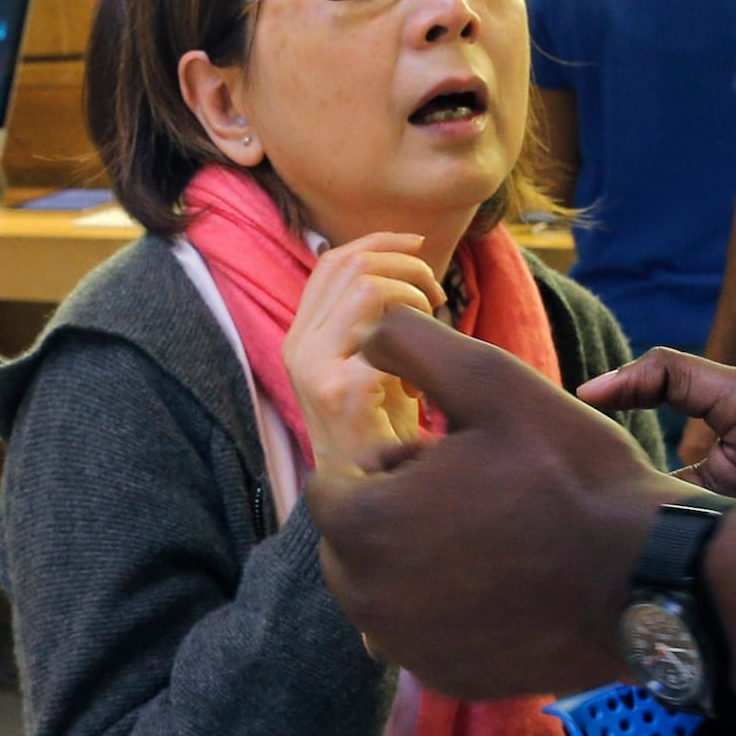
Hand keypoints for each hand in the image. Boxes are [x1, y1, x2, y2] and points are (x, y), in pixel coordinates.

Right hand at [282, 234, 448, 478]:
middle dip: (406, 267)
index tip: (418, 244)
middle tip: (436, 296)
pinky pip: (384, 334)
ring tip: (429, 330)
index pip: (332, 261)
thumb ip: (371, 316)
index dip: (378, 242)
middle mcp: (298, 345)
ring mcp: (312, 367)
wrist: (364, 493)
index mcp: (302, 334)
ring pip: (367, 288)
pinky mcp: (337, 390)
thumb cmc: (378, 427)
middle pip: (350, 265)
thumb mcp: (369, 359)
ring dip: (412, 298)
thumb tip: (402, 260)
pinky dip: (415, 342)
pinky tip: (419, 380)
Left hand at [307, 312, 678, 698]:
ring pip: (382, 588)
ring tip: (491, 536)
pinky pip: (421, 632)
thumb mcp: (493, 381)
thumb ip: (412, 344)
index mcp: (362, 525)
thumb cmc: (570, 475)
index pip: (331, 484)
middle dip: (394, 512)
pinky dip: (446, 608)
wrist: (648, 579)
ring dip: (415, 559)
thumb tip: (367, 332)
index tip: (447, 456)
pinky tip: (505, 585)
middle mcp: (366, 599)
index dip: (387, 460)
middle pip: (351, 540)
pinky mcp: (444, 680)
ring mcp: (406, 648)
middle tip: (474, 494)